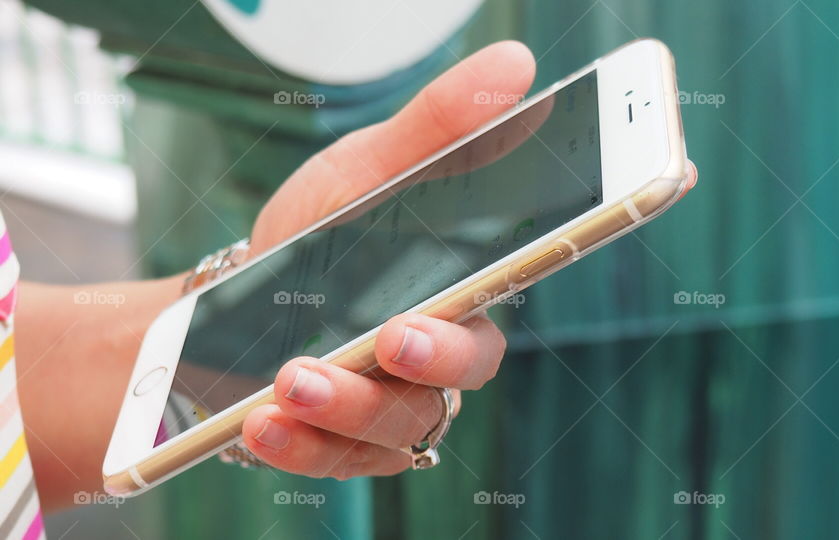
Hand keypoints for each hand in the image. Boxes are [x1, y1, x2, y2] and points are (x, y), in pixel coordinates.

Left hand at [240, 42, 533, 477]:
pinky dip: (301, 446)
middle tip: (394, 335)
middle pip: (466, 365)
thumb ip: (434, 128)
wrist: (232, 304)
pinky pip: (338, 461)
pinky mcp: (346, 446)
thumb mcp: (363, 169)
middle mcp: (442, 347)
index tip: (515, 263)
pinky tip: (263, 422)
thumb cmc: (314, 234)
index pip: (527, 271)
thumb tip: (512, 64)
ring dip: (348, 405)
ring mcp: (396, 402)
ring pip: (400, 423)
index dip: (558, 254)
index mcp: (463, 275)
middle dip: (432, 354)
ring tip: (292, 378)